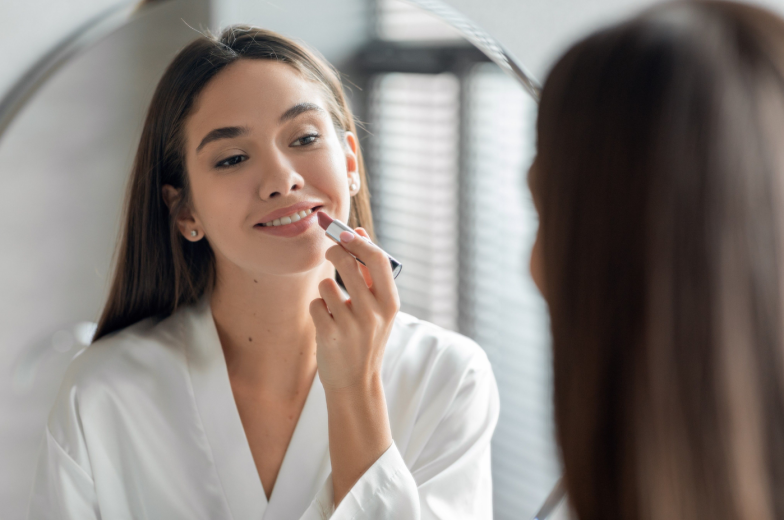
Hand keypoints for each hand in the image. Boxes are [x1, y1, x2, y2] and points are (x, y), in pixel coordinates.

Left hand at [309, 227, 399, 391]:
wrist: (356, 383)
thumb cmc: (366, 339)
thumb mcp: (378, 309)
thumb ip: (369, 273)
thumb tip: (358, 232)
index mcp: (390, 303)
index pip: (378, 259)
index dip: (359, 241)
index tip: (345, 232)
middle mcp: (374, 313)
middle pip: (347, 264)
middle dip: (334, 253)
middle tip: (330, 253)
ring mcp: (352, 325)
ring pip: (327, 285)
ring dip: (326, 291)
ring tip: (334, 308)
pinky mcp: (330, 335)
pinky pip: (316, 304)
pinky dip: (318, 309)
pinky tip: (327, 323)